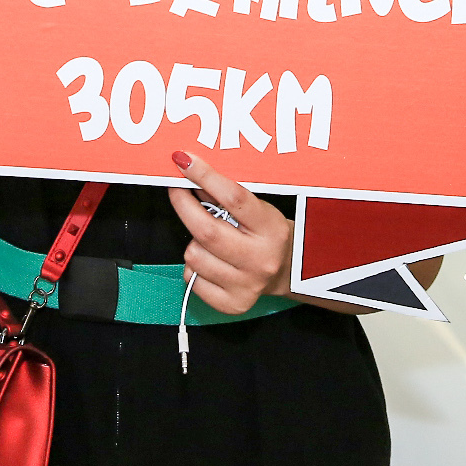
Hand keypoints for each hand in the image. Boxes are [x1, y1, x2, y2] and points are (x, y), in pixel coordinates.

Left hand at [165, 149, 293, 314]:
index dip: (204, 176)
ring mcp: (247, 285)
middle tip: (176, 191)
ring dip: (192, 242)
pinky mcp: (233, 304)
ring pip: (194, 256)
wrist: (288, 272)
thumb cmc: (266, 234)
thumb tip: (189, 173)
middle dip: (183, 206)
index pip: (234, 198)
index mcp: (271, 229)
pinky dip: (193, 268)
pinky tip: (210, 261)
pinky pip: (192, 280)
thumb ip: (223, 194)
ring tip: (207, 239)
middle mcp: (261, 259)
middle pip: (207, 231)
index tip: (183, 161)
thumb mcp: (257, 209)